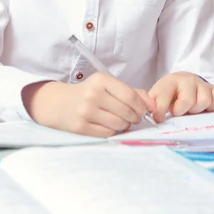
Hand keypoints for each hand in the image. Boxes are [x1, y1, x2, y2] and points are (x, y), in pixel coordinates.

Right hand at [22, 73, 155, 137]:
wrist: (59, 103)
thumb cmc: (88, 93)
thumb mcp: (107, 86)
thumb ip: (132, 92)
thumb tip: (153, 104)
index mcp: (101, 80)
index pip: (130, 95)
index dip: (141, 106)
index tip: (143, 111)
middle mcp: (93, 94)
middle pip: (126, 111)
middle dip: (135, 117)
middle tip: (133, 118)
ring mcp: (86, 111)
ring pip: (119, 124)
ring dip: (125, 125)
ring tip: (121, 122)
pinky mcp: (80, 127)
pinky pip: (108, 133)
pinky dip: (113, 132)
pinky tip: (109, 126)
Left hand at [148, 72, 213, 122]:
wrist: (184, 81)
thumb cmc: (170, 92)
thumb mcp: (158, 95)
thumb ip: (153, 104)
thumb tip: (151, 114)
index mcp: (170, 81)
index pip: (164, 95)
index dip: (161, 109)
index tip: (158, 119)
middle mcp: (187, 80)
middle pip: (188, 100)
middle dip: (182, 110)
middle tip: (179, 111)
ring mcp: (202, 83)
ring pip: (204, 101)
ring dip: (197, 110)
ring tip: (191, 109)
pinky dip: (212, 107)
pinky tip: (204, 107)